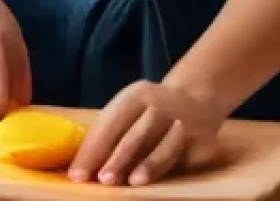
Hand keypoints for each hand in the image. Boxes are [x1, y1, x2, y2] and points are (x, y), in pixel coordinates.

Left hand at [68, 80, 224, 186]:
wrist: (197, 100)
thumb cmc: (150, 112)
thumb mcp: (130, 110)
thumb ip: (110, 133)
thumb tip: (83, 167)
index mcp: (137, 95)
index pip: (111, 122)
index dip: (93, 149)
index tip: (78, 174)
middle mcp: (160, 105)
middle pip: (137, 133)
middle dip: (118, 157)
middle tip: (103, 179)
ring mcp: (183, 123)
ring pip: (164, 145)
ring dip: (148, 164)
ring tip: (133, 182)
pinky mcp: (201, 142)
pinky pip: (183, 159)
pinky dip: (169, 171)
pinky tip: (160, 183)